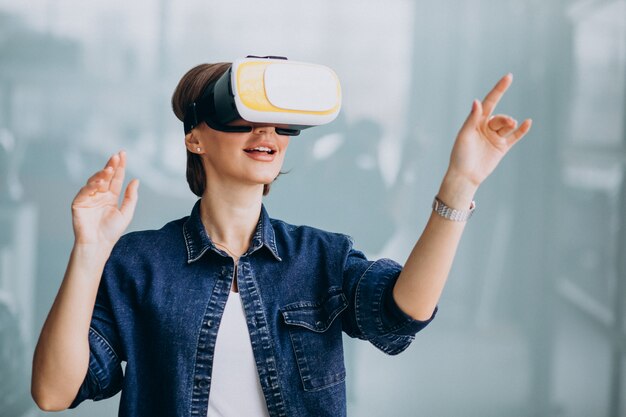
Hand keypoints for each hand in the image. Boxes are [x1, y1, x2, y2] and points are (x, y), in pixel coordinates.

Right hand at [71, 151, 138, 246]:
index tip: (123, 154)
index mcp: (110, 196)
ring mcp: (88, 198)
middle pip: (105, 176)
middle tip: (116, 156)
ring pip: (94, 181)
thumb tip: (136, 180)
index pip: (116, 178)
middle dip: (111, 165)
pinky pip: (84, 191)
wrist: (99, 244)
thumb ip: (131, 197)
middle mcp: (99, 195)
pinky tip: (99, 182)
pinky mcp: (78, 203)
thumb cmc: (112, 231)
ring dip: (102, 174)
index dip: (119, 167)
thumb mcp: (126, 212)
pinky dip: (91, 186)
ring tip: (110, 169)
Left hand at [447, 73, 531, 187]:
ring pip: (507, 126)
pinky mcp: (502, 148)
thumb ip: (472, 119)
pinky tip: (529, 122)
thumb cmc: (460, 155)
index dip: (499, 89)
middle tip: (508, 123)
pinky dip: (522, 130)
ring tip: (511, 126)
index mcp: (475, 122)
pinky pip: (515, 136)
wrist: (466, 176)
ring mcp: (495, 137)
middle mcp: (486, 128)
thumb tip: (477, 101)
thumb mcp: (465, 135)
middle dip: (504, 119)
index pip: (490, 102)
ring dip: (510, 124)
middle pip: (500, 117)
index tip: (509, 77)